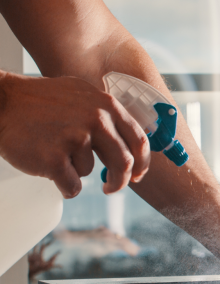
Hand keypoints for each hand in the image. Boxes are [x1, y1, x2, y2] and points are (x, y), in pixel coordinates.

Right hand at [0, 72, 149, 197]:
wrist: (1, 103)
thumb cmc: (40, 101)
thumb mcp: (82, 95)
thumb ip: (107, 115)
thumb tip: (131, 143)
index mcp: (107, 106)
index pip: (139, 140)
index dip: (142, 163)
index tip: (138, 175)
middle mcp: (96, 120)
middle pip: (124, 163)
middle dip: (120, 181)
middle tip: (112, 188)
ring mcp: (76, 139)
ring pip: (89, 171)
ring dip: (74, 169)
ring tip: (54, 150)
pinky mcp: (55, 159)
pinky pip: (72, 186)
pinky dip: (62, 184)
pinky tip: (48, 167)